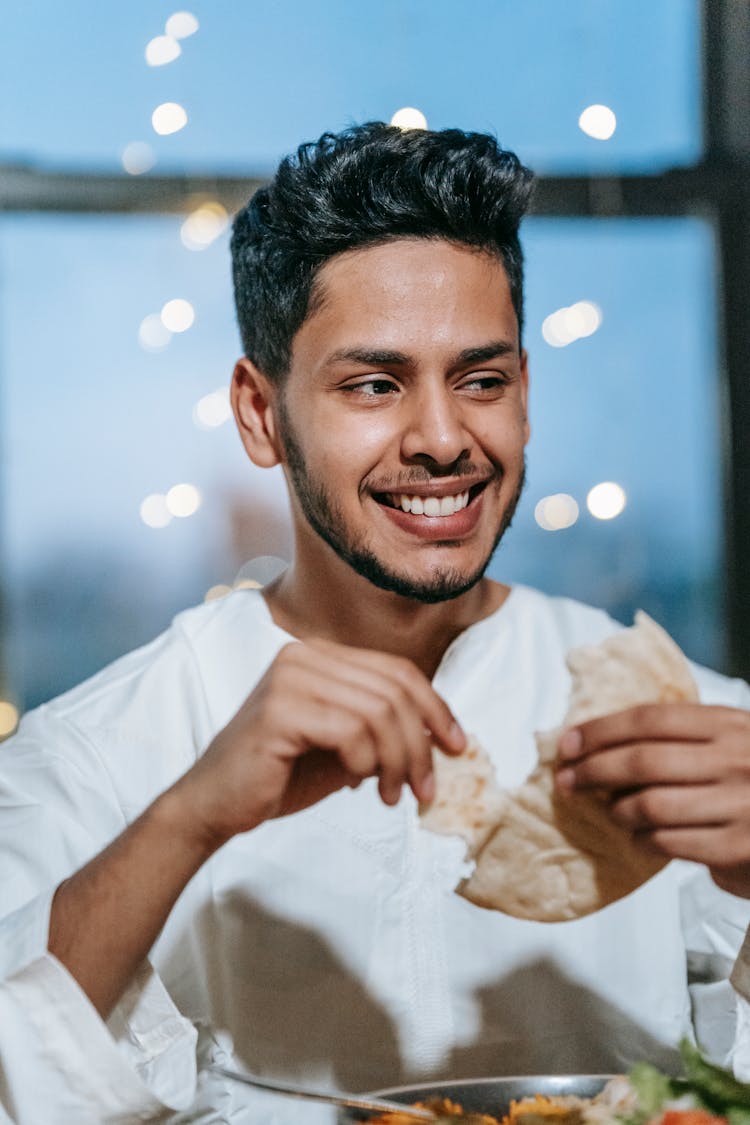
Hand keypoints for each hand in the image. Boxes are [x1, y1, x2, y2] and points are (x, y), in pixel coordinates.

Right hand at [172, 639, 465, 848]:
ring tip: (393, 795)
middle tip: (426, 789)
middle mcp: (304, 657)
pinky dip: (365, 762)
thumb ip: (384, 731)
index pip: (397, 671)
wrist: (215, 807)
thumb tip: (441, 734)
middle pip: (393, 690)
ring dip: (397, 760)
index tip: (458, 746)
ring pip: (378, 712)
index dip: (436, 707)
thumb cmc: (280, 777)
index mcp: (320, 657)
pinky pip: (350, 731)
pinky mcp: (279, 709)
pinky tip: (355, 785)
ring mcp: (289, 678)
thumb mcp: (345, 748)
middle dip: (421, 744)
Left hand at [554, 702, 749, 896]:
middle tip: (568, 781)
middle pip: (642, 761)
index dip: (600, 730)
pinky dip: (643, 840)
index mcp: (727, 724)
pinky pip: (668, 842)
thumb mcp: (731, 739)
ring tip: (612, 812)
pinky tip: (641, 836)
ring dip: (618, 811)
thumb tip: (602, 741)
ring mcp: (739, 804)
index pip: (649, 719)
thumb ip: (683, 735)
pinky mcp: (737, 847)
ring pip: (650, 805)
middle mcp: (734, 759)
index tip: (568, 744)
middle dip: (593, 770)